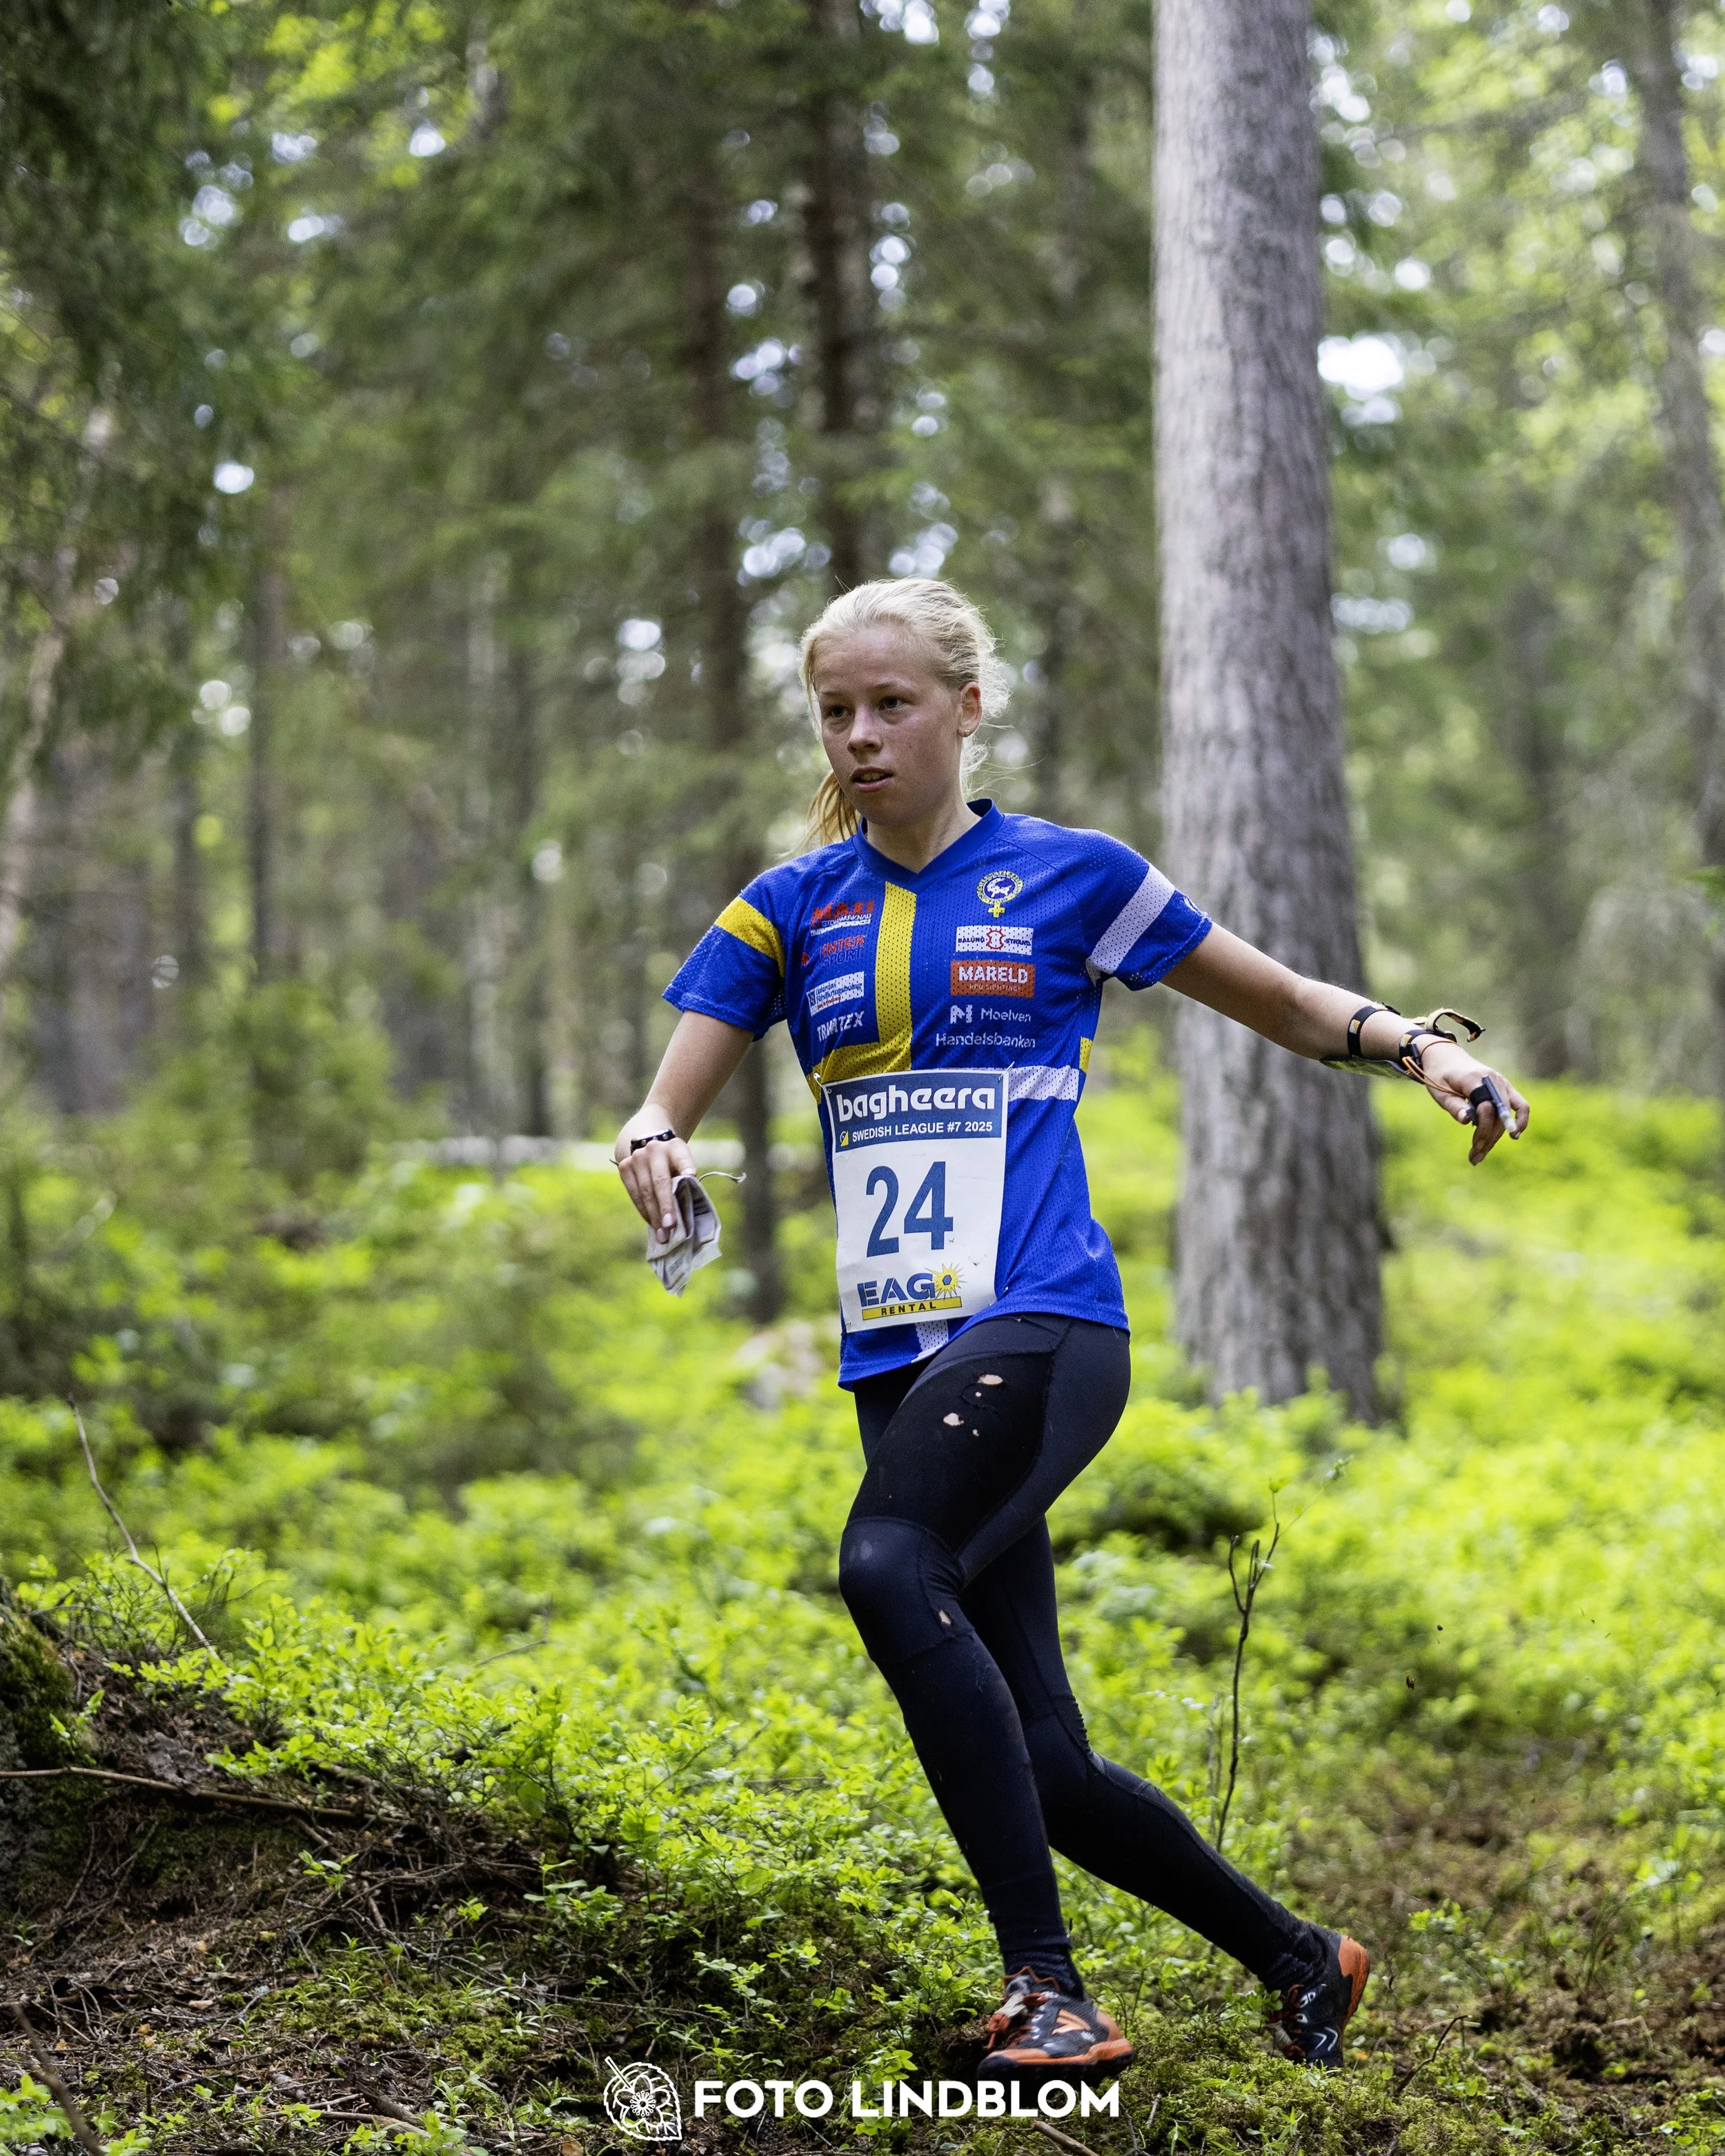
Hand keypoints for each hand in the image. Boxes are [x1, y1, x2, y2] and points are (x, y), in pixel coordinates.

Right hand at [614, 1108, 698, 1232]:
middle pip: (660, 1181)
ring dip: (653, 1215)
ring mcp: (637, 1157)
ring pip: (645, 1191)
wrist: (647, 1145)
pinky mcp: (624, 1166)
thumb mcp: (682, 1165)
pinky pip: (634, 1194)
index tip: (691, 1175)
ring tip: (662, 1234)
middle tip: (670, 1227)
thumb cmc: (672, 1164)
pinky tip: (651, 1223)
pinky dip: (643, 1211)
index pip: (682, 1157)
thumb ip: (684, 1182)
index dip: (686, 1165)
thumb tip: (686, 1213)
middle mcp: (654, 1149)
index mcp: (675, 1147)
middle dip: (665, 1206)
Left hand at [1414, 1041, 1528, 1164]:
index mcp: (1474, 1079)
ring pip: (1507, 1114)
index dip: (1482, 1127)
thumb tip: (1468, 1121)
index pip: (1486, 1106)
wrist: (1446, 1057)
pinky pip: (1519, 1104)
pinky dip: (1519, 1120)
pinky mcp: (1505, 1087)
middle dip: (1488, 1138)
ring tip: (1481, 1154)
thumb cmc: (1439, 1075)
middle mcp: (1493, 1080)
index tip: (1474, 1145)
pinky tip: (1514, 1135)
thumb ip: (1454, 1106)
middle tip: (1475, 1158)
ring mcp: (1502, 1083)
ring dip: (1497, 1136)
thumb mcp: (1439, 1091)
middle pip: (1498, 1114)